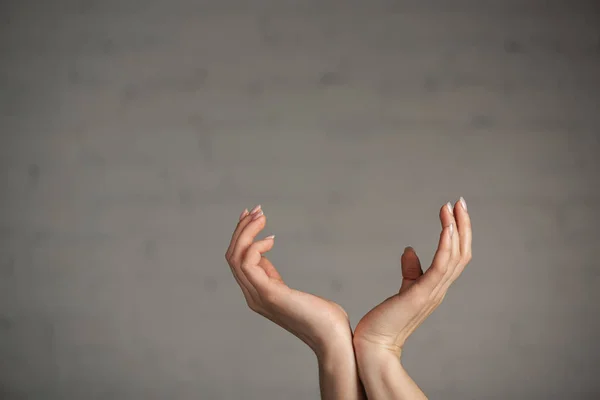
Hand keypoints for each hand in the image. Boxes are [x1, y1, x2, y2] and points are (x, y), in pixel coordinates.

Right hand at [224, 205, 352, 354]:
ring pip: (236, 257)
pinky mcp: (269, 295)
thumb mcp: (289, 290)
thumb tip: (263, 257)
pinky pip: (248, 265)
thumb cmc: (319, 316)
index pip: (236, 260)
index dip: (241, 235)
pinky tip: (271, 239)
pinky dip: (256, 246)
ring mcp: (258, 296)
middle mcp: (251, 295)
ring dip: (246, 232)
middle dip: (242, 229)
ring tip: (261, 217)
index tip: (251, 215)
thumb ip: (273, 277)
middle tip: (256, 209)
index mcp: (255, 293)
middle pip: (232, 255)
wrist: (332, 339)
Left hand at [354, 198, 472, 358]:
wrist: (373, 345)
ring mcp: (432, 292)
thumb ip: (410, 271)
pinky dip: (446, 245)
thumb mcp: (403, 290)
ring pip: (455, 256)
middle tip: (460, 201)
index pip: (455, 256)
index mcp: (436, 287)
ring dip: (456, 229)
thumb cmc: (386, 320)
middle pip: (461, 253)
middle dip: (463, 225)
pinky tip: (446, 227)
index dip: (458, 233)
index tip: (453, 210)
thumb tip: (409, 250)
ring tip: (453, 207)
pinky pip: (441, 266)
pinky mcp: (421, 294)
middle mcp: (439, 289)